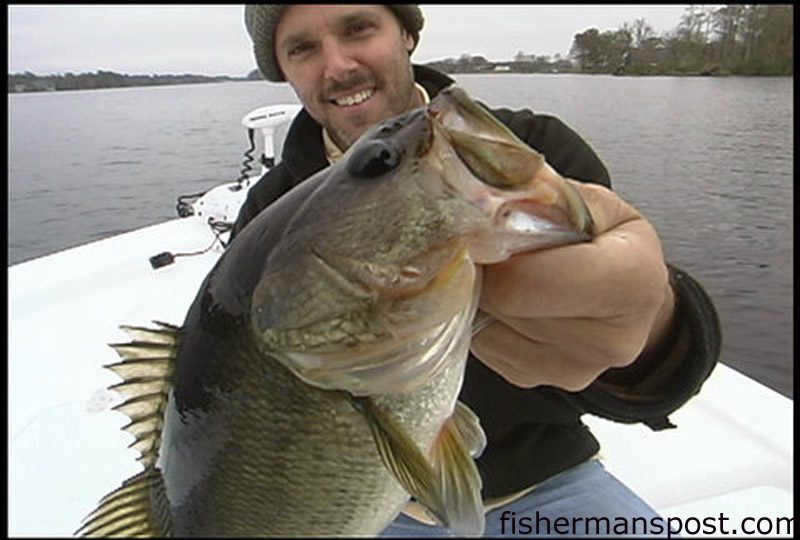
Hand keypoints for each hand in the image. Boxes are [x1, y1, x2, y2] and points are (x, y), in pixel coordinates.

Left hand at [470, 180, 674, 390]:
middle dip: (489, 269)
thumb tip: (485, 204)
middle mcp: (610, 341)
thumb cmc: (609, 241)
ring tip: (509, 272)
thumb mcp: (593, 203)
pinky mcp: (536, 381)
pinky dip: (486, 317)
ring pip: (487, 323)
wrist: (629, 298)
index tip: (488, 229)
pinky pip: (482, 344)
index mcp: (632, 282)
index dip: (494, 250)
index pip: (526, 280)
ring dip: (485, 293)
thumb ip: (543, 198)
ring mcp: (572, 371)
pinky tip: (509, 300)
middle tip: (495, 246)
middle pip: (503, 302)